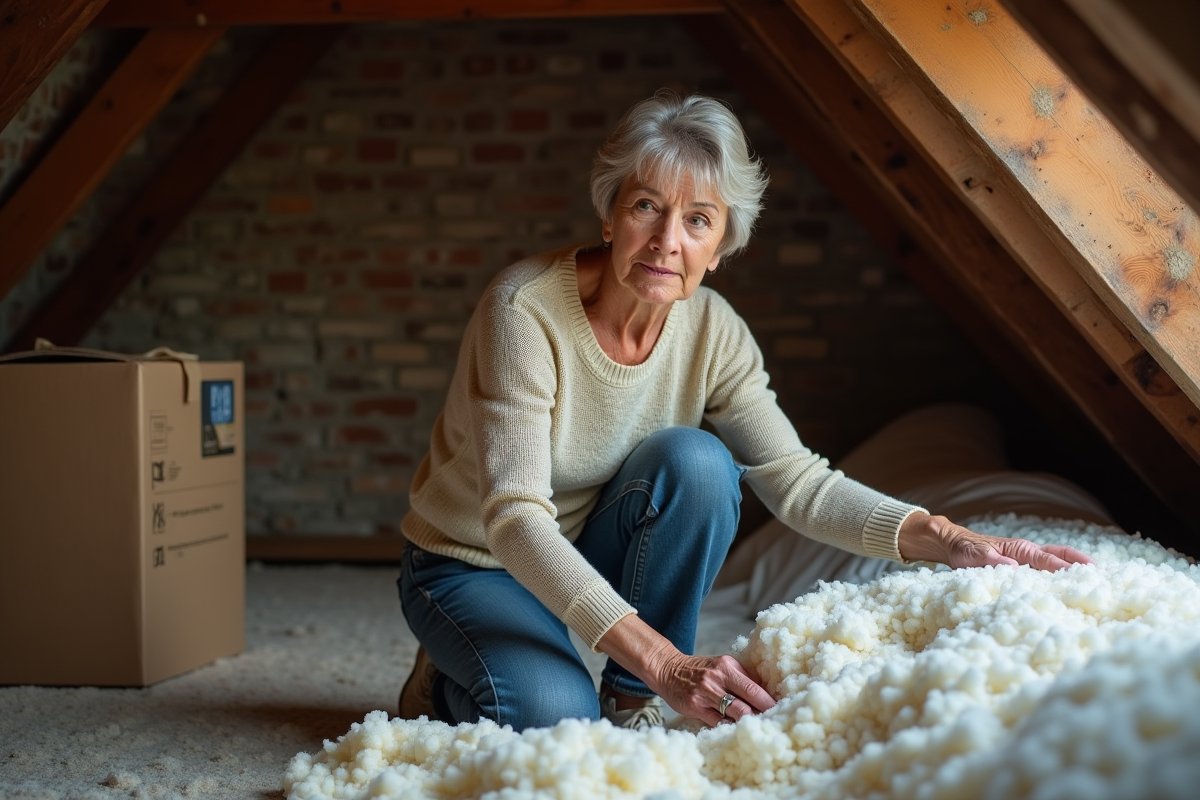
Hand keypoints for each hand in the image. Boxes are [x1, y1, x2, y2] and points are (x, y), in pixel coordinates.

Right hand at [597, 615, 775, 727]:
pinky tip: (736, 730)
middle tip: (774, 725)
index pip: (754, 689)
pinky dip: (729, 727)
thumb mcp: (723, 666)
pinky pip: (717, 723)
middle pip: (746, 704)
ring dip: (747, 723)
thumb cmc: (702, 670)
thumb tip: (768, 694)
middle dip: (762, 716)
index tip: (783, 711)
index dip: (769, 704)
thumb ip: (743, 678)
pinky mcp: (695, 707)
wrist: (669, 669)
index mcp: (728, 666)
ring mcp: (705, 694)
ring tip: (758, 729)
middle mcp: (717, 679)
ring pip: (733, 714)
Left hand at [898, 512, 1092, 570]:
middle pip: (1062, 557)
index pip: (1049, 560)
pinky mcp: (1021, 571)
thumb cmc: (963, 549)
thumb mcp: (972, 556)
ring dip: (1075, 574)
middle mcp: (1028, 555)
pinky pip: (1045, 574)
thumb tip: (1012, 568)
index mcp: (1020, 550)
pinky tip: (1068, 595)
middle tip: (1107, 580)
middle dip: (1083, 566)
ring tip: (1097, 589)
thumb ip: (991, 562)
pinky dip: (1059, 581)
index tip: (1088, 578)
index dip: (1068, 569)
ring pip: (1057, 565)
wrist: (952, 545)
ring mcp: (1026, 562)